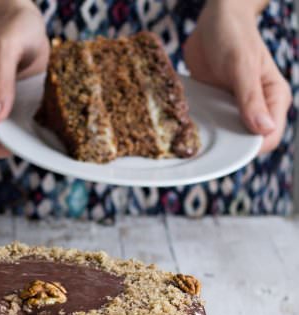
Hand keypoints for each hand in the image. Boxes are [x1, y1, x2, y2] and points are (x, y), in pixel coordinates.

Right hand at [0, 2, 48, 157]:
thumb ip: (1, 83)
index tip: (19, 146)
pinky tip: (41, 128)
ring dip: (19, 141)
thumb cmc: (14, 28)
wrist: (24, 21)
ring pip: (1, 138)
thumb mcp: (6, 48)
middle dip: (8, 145)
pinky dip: (26, 132)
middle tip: (34, 141)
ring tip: (38, 136)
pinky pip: (14, 128)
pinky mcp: (7, 107)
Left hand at [183, 1, 291, 152]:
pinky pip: (210, 125)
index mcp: (273, 99)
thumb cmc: (234, 35)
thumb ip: (250, 98)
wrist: (215, 19)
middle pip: (245, 142)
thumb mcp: (242, 66)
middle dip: (226, 149)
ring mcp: (235, 108)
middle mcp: (257, 108)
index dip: (248, 149)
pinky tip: (184, 132)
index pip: (269, 137)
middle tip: (201, 150)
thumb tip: (264, 129)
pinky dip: (199, 130)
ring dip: (210, 141)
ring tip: (190, 143)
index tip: (224, 152)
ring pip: (227, 136)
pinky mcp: (217, 106)